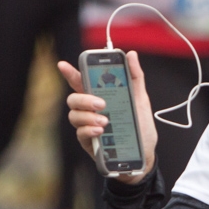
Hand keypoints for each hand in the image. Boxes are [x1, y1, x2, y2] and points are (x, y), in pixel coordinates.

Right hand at [59, 50, 158, 182]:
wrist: (145, 153)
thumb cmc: (140, 126)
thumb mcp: (140, 100)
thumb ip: (135, 77)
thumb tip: (132, 55)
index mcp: (100, 96)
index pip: (81, 81)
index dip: (70, 73)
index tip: (63, 65)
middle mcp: (90, 110)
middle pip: (73, 99)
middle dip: (84, 99)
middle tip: (102, 103)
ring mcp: (87, 126)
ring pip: (74, 116)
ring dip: (88, 116)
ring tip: (106, 121)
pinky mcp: (89, 142)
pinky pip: (80, 133)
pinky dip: (89, 130)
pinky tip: (101, 130)